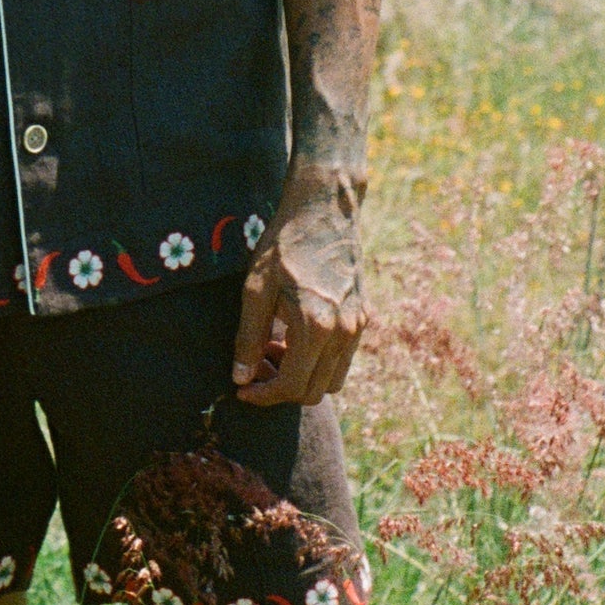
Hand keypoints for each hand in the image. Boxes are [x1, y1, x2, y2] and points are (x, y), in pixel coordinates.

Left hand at [232, 166, 366, 406]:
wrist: (323, 210)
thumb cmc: (284, 244)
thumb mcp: (256, 288)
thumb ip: (248, 337)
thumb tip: (241, 377)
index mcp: (316, 326)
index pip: (291, 386)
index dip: (263, 395)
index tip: (242, 389)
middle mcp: (344, 333)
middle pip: (313, 392)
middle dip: (280, 389)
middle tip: (255, 366)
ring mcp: (358, 327)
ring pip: (332, 381)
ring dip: (302, 379)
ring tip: (274, 350)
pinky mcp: (362, 318)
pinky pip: (343, 360)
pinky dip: (319, 363)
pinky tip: (295, 337)